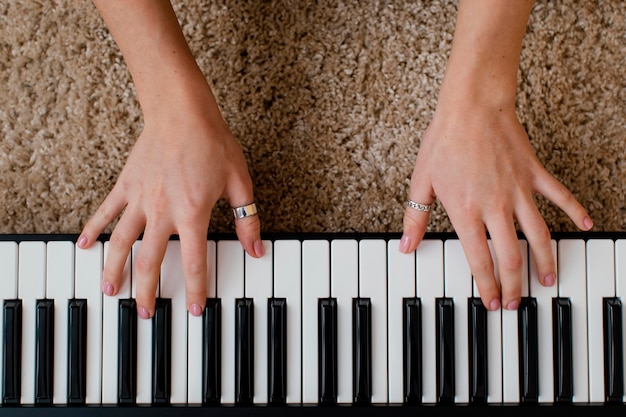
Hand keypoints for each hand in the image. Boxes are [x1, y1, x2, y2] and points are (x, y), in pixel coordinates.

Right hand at [78, 91, 262, 318]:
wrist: (183, 111)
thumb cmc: (212, 143)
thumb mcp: (239, 182)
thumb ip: (247, 220)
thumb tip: (257, 250)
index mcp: (193, 213)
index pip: (194, 262)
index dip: (197, 290)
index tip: (196, 311)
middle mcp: (162, 211)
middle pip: (150, 261)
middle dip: (147, 292)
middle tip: (145, 315)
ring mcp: (140, 199)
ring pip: (121, 242)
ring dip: (114, 269)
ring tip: (109, 291)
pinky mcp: (126, 185)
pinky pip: (105, 211)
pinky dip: (92, 229)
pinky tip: (82, 245)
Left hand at [400, 102, 592, 310]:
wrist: (471, 105)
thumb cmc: (444, 140)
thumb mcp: (421, 181)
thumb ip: (416, 218)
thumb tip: (406, 246)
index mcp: (465, 211)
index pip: (478, 260)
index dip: (486, 286)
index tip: (492, 302)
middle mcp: (495, 206)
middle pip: (509, 256)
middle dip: (514, 284)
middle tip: (519, 302)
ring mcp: (518, 190)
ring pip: (538, 234)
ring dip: (544, 260)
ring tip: (547, 279)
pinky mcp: (534, 173)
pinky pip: (559, 195)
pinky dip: (574, 210)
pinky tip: (584, 225)